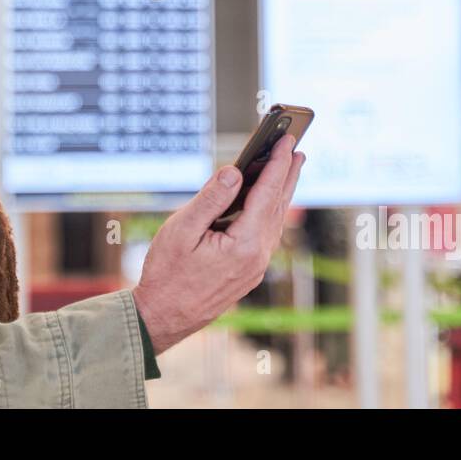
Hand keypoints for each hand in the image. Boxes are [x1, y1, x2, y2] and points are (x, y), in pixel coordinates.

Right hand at [131, 133, 304, 356]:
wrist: (164, 317)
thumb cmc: (167, 274)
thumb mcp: (182, 230)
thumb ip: (211, 199)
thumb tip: (234, 172)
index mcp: (244, 244)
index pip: (267, 194)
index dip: (277, 164)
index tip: (287, 142)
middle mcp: (257, 256)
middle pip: (278, 206)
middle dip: (287, 174)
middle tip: (296, 148)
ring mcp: (255, 267)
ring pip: (274, 221)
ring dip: (281, 192)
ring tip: (287, 169)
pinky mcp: (248, 272)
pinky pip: (266, 234)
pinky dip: (269, 211)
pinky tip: (266, 203)